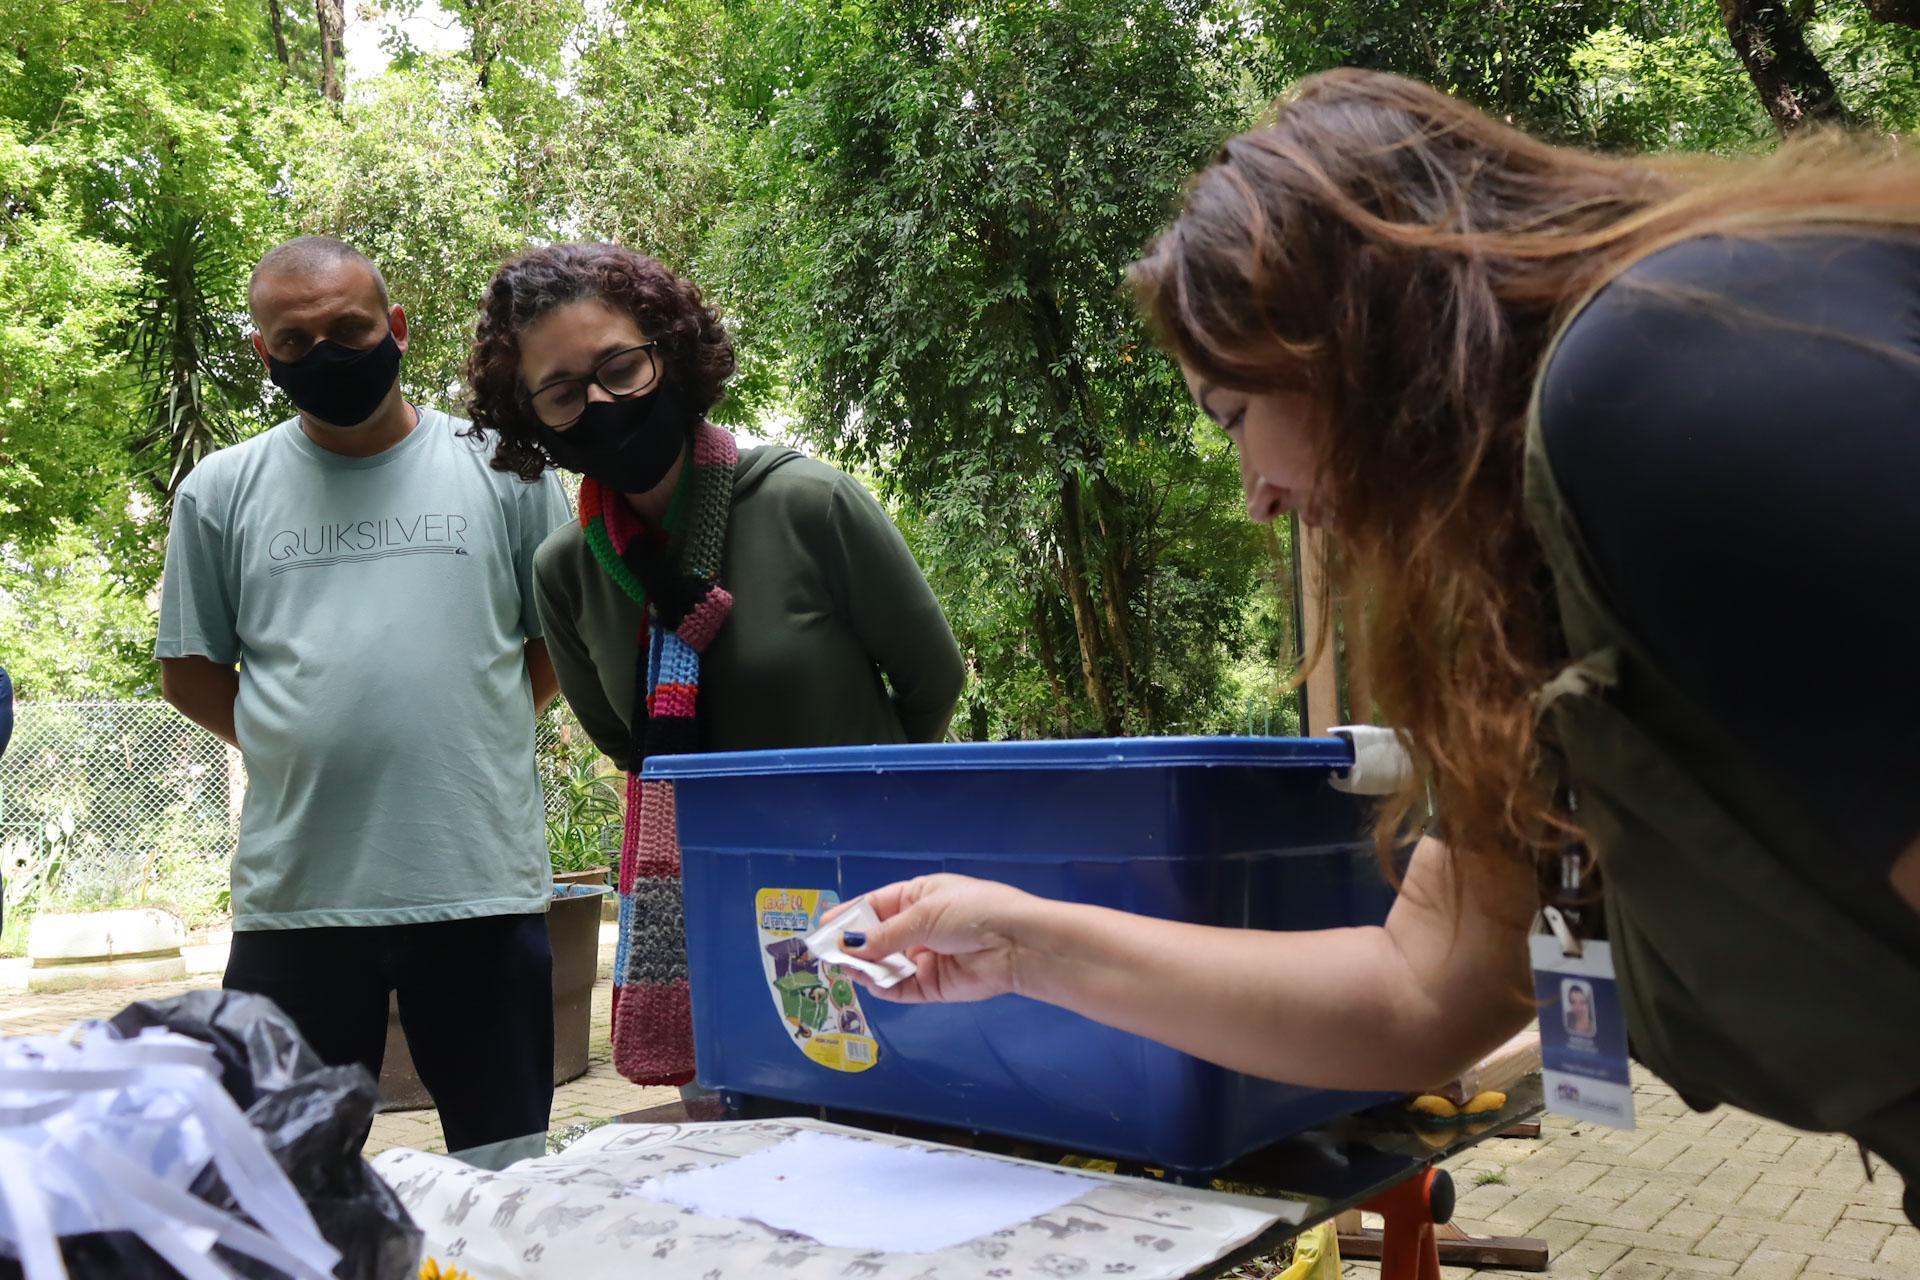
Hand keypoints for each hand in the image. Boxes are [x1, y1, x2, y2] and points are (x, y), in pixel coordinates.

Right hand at [834, 875, 1035, 1004]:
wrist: (1017, 944)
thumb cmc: (971, 912)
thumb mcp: (924, 914)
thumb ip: (884, 935)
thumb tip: (847, 945)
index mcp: (919, 896)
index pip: (876, 905)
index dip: (850, 916)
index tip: (823, 927)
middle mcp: (920, 927)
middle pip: (877, 938)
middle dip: (853, 945)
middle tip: (825, 955)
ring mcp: (926, 957)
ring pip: (885, 965)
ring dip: (866, 966)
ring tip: (845, 968)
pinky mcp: (934, 985)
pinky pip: (901, 987)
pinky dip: (884, 986)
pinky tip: (870, 982)